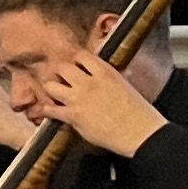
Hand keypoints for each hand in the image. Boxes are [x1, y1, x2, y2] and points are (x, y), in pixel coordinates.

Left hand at [31, 51, 163, 156]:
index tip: (76, 67)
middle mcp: (89, 82)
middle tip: (62, 80)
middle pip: (62, 67)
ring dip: (50, 89)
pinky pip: (50, 109)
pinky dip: (47, 110)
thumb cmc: (139, 112)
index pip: (82, 55)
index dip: (76, 61)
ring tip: (54, 94)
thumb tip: (104, 75)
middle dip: (60, 73)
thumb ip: (109, 78)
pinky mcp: (73, 115)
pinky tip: (49, 111)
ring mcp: (78, 98)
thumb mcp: (125, 86)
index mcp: (105, 72)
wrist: (139, 132)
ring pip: (50, 85)